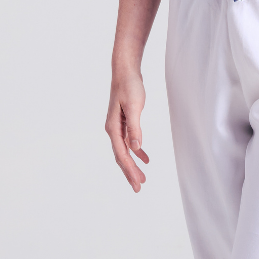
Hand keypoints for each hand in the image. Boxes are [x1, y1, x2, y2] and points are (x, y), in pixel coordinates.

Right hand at [105, 70, 148, 192]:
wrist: (125, 71)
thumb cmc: (129, 86)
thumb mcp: (134, 106)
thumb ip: (135, 128)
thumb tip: (136, 148)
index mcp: (113, 127)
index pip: (122, 154)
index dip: (129, 170)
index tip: (137, 183)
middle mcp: (112, 129)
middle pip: (121, 156)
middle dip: (129, 173)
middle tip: (138, 188)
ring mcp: (117, 127)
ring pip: (124, 151)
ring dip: (133, 165)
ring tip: (142, 178)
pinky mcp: (123, 123)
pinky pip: (128, 142)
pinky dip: (137, 152)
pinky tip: (145, 159)